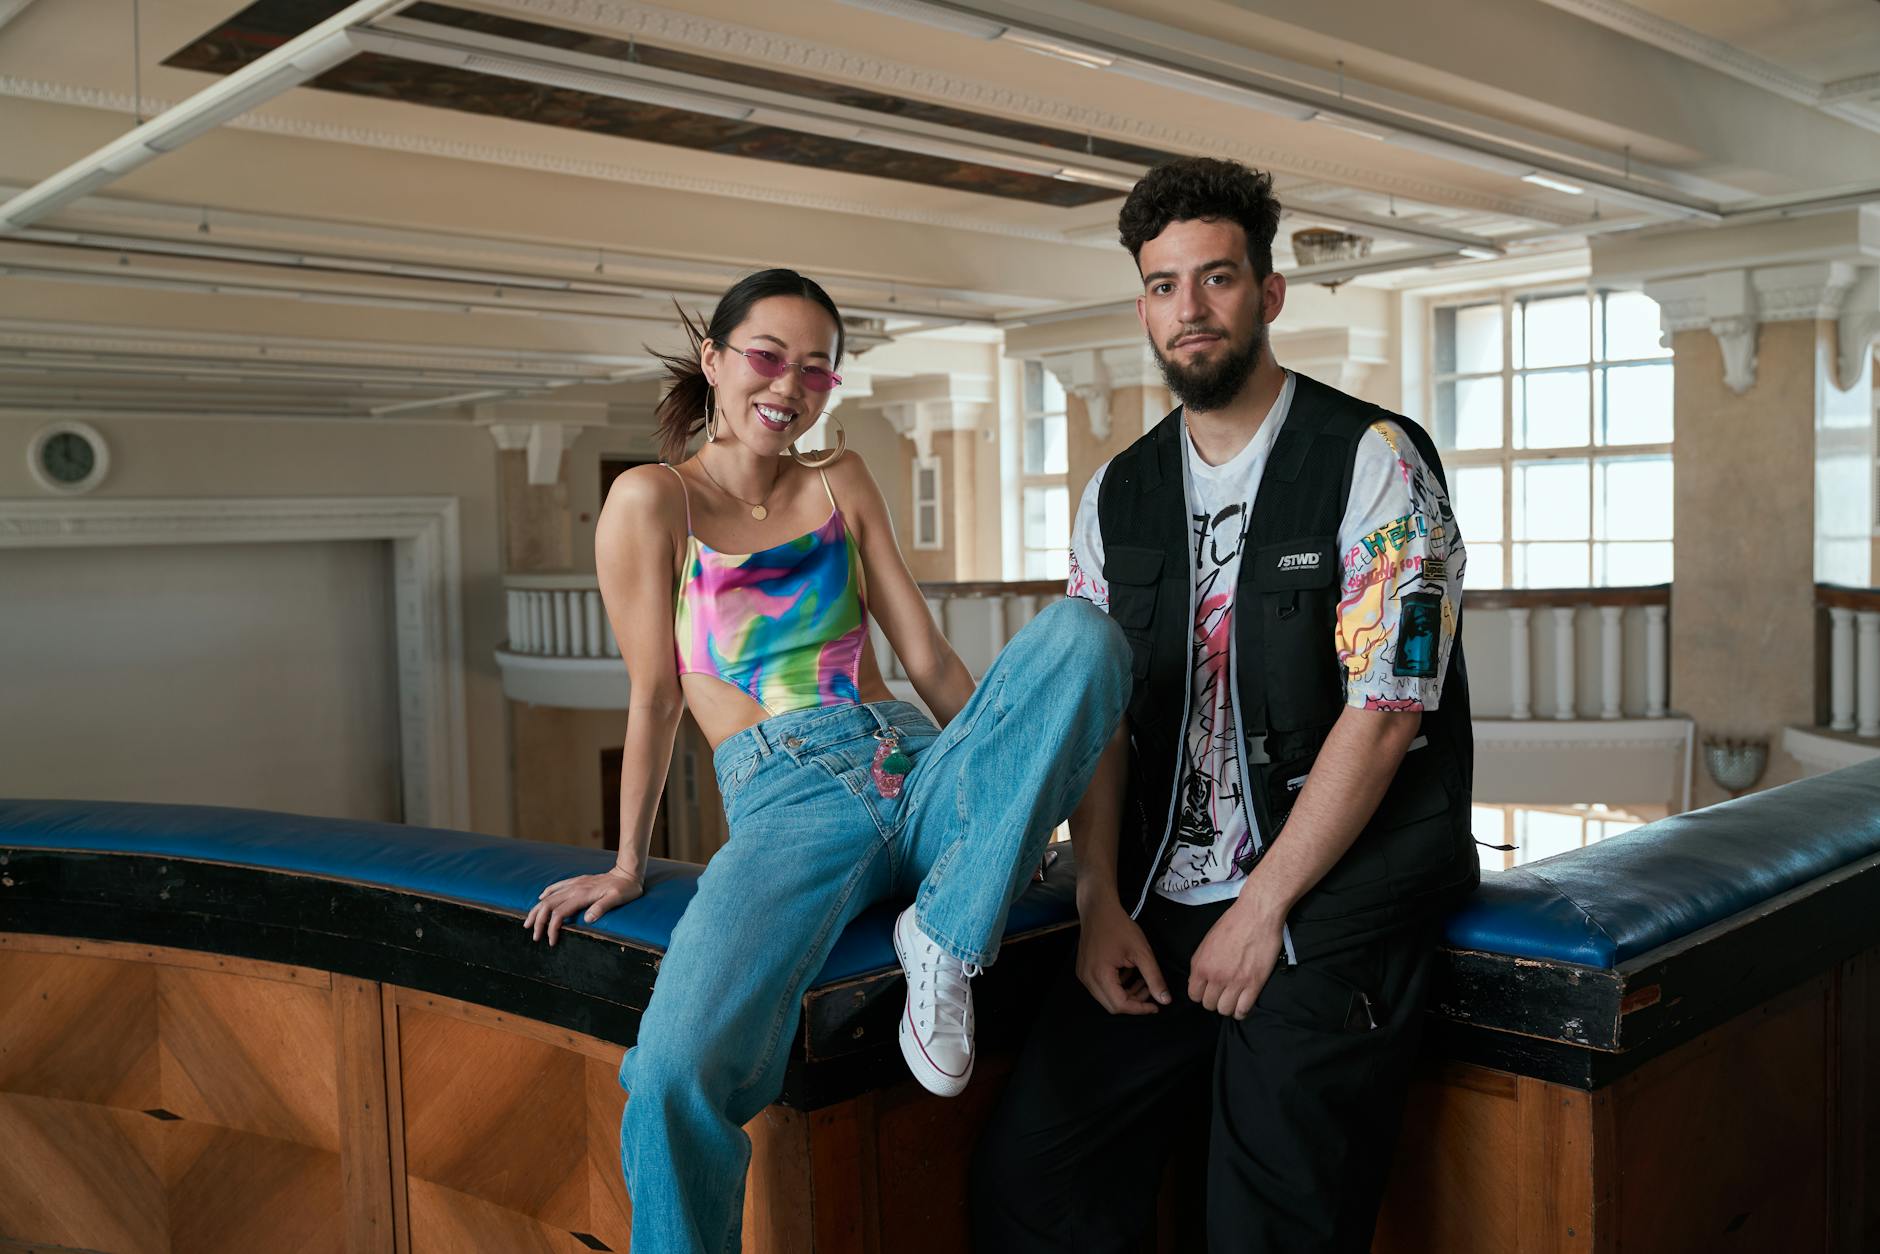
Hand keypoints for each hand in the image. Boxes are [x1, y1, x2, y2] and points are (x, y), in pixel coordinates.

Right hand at [524, 868, 643, 945]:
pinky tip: (541, 898)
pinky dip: (547, 893)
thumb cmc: (625, 888)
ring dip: (538, 909)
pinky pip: (557, 886)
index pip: (559, 914)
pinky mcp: (578, 881)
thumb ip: (602, 907)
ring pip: (549, 896)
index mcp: (582, 895)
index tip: (551, 941)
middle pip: (548, 905)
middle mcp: (575, 888)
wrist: (628, 872)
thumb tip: (587, 919)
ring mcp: (575, 884)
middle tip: (534, 935)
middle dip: (538, 921)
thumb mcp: (617, 899)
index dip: (552, 928)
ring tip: (529, 921)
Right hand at [1075, 900, 1171, 1014]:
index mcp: (1100, 975)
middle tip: (1150, 991)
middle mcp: (1087, 979)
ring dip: (1126, 994)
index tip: (1156, 1005)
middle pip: (1112, 1005)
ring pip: (1106, 997)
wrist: (1098, 908)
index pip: (1120, 1005)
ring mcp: (1083, 975)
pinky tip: (1129, 973)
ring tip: (1143, 981)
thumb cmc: (1119, 926)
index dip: (1140, 1009)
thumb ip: (1154, 978)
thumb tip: (1165, 1000)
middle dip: (1134, 1002)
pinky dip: (1117, 986)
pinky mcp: (1084, 970)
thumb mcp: (1141, 952)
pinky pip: (1101, 987)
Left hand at [1188, 895, 1283, 1018]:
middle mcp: (1215, 976)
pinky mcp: (1254, 984)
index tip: (1209, 990)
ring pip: (1225, 1010)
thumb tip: (1197, 981)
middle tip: (1223, 993)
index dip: (1201, 994)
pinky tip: (1243, 1005)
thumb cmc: (1232, 923)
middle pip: (1209, 1005)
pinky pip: (1243, 1010)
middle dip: (1215, 1001)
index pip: (1194, 995)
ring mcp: (1235, 982)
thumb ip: (1201, 963)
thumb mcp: (1207, 942)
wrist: (1257, 914)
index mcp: (1201, 965)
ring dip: (1229, 1007)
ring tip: (1234, 999)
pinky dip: (1242, 1012)